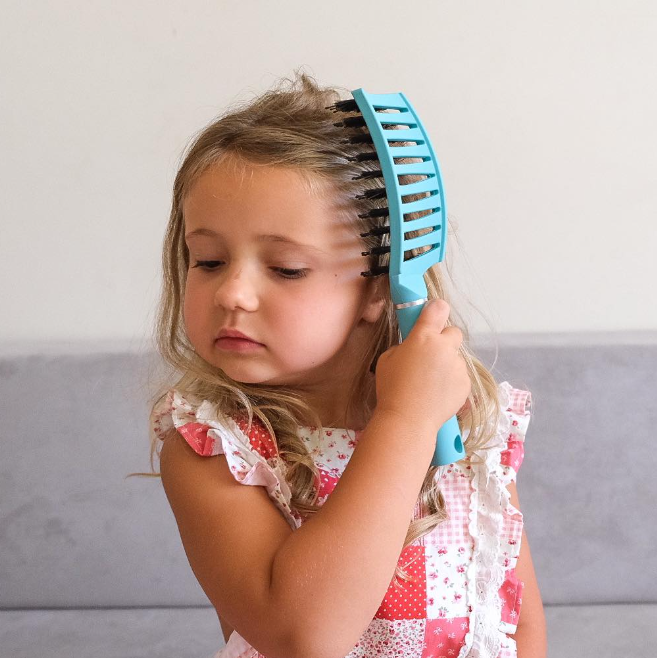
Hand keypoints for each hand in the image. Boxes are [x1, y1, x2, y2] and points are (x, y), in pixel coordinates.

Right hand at [373, 300, 470, 433]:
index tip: (434, 314)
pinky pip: (459, 376)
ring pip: (455, 358)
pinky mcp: (465, 383)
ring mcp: (458, 366)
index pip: (438, 309)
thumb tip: (414, 349)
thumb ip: (404, 347)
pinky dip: (451, 382)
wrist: (408, 419)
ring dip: (446, 364)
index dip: (437, 310)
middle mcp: (444, 347)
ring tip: (430, 384)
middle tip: (430, 356)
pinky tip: (437, 394)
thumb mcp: (387, 359)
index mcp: (423, 337)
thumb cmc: (391, 388)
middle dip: (444, 341)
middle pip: (453, 333)